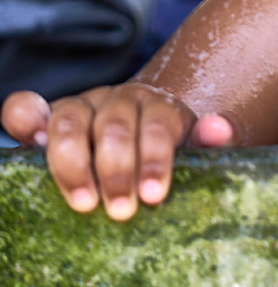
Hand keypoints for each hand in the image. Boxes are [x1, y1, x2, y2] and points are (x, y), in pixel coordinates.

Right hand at [1, 86, 237, 220]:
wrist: (149, 134)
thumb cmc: (172, 153)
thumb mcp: (198, 149)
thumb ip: (212, 140)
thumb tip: (218, 128)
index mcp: (160, 106)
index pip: (158, 123)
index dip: (154, 157)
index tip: (154, 195)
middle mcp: (121, 100)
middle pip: (114, 126)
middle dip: (117, 170)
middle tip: (120, 210)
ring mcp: (85, 106)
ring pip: (71, 120)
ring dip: (73, 162)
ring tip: (83, 202)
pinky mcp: (52, 118)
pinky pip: (28, 109)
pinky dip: (25, 118)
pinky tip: (30, 140)